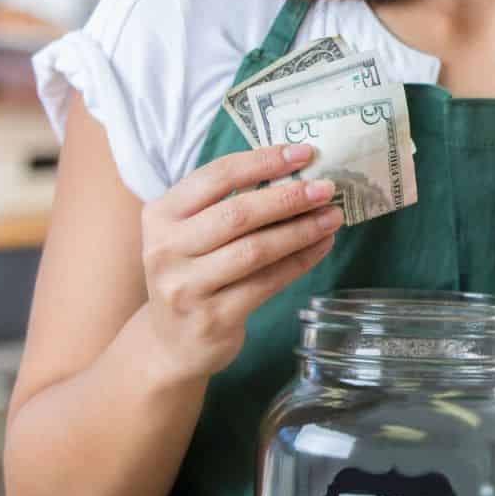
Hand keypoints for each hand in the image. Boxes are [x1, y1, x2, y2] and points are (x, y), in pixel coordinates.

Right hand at [138, 143, 342, 384]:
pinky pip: (266, 283)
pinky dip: (299, 261)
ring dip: (301, 230)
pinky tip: (321, 246)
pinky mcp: (212, 318)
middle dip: (288, 198)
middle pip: (236, 214)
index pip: (216, 176)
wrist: (171, 342)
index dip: (262, 161)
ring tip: (332, 217)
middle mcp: (166, 249)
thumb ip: (229, 203)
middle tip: (326, 188)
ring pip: (255, 250)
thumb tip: (296, 172)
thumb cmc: (193, 272)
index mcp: (161, 215)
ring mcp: (186, 287)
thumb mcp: (192, 232)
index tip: (304, 153)